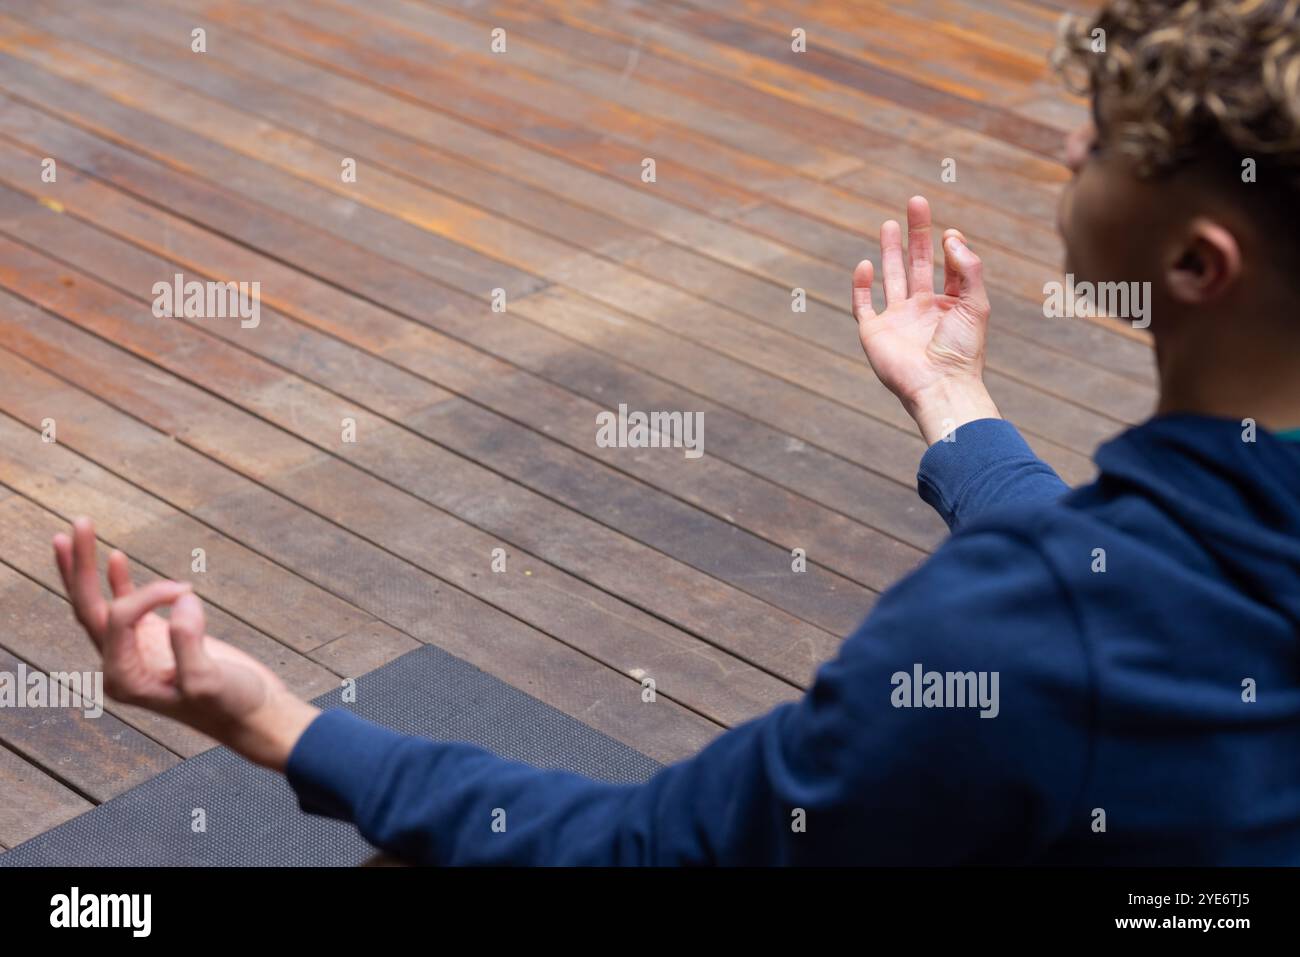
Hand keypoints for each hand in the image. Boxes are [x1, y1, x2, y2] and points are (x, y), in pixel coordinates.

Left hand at [53, 518, 318, 770]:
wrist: (254, 715)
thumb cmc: (232, 704)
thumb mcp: (208, 681)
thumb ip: (188, 643)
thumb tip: (182, 601)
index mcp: (124, 678)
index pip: (117, 619)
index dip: (147, 595)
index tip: (186, 589)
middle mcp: (121, 665)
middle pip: (89, 608)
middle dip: (80, 567)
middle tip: (77, 524)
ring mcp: (136, 651)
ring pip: (102, 604)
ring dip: (89, 568)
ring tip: (79, 528)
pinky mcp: (155, 640)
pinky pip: (128, 607)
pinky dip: (119, 581)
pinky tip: (113, 557)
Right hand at [852, 196, 1000, 443]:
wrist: (938, 384)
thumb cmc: (962, 350)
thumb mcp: (975, 304)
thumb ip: (968, 268)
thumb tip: (950, 235)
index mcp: (947, 305)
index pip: (946, 268)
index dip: (948, 246)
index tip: (948, 232)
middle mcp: (921, 309)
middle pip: (917, 264)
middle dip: (916, 234)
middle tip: (915, 203)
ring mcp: (897, 319)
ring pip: (891, 277)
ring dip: (891, 251)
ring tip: (889, 223)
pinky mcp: (874, 331)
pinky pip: (863, 304)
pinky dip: (860, 285)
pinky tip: (865, 264)